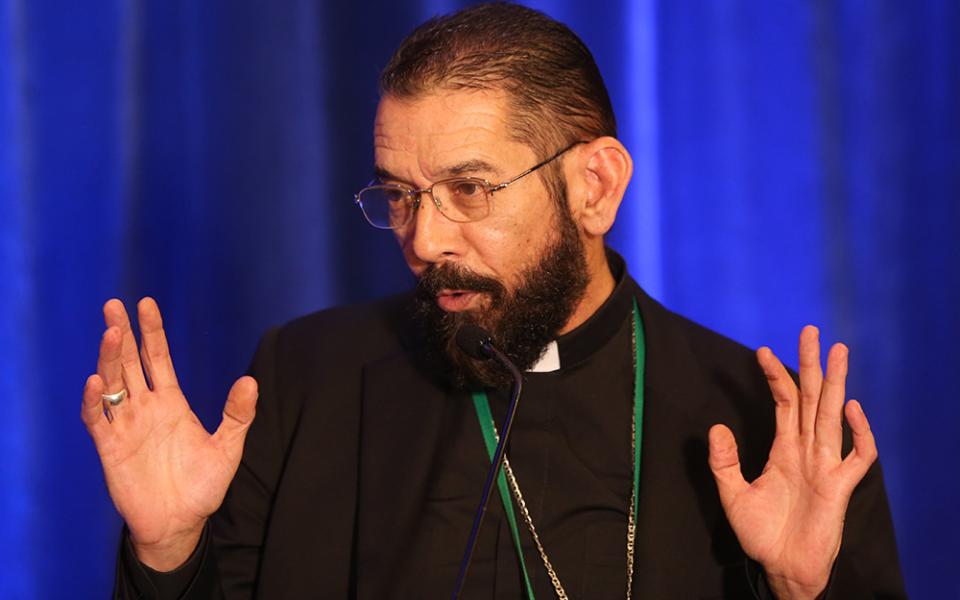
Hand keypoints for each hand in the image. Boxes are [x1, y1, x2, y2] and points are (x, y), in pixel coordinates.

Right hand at [81, 298, 257, 570]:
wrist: (180, 524)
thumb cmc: (203, 486)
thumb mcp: (228, 447)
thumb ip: (238, 414)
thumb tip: (251, 380)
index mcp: (171, 403)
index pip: (157, 359)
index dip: (151, 332)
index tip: (146, 304)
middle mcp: (145, 409)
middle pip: (129, 363)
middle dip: (121, 335)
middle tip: (114, 304)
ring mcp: (126, 427)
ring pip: (111, 385)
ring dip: (108, 359)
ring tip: (111, 332)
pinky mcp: (111, 449)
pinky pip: (98, 420)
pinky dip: (94, 402)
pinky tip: (95, 382)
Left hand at [707, 326, 877, 599]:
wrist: (782, 568)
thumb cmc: (761, 534)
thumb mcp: (732, 494)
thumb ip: (724, 462)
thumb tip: (716, 426)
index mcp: (783, 449)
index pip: (783, 403)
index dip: (775, 376)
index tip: (763, 350)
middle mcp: (807, 450)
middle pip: (811, 398)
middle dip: (812, 365)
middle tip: (811, 331)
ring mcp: (826, 466)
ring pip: (832, 416)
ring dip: (836, 384)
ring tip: (838, 352)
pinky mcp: (840, 488)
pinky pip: (858, 456)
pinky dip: (859, 433)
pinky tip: (850, 409)